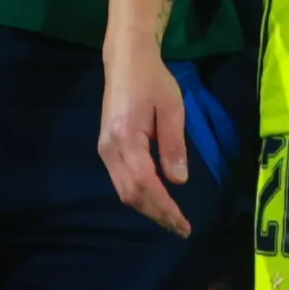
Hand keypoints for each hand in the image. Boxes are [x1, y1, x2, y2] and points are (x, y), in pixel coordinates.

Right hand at [98, 41, 193, 236]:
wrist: (125, 60)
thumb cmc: (152, 80)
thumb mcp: (172, 108)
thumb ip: (174, 145)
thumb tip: (178, 182)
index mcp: (126, 138)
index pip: (145, 184)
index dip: (164, 207)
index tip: (183, 223)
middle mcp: (109, 148)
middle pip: (131, 194)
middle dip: (156, 214)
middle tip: (181, 229)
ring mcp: (105, 149)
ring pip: (123, 191)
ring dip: (147, 209)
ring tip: (171, 220)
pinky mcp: (106, 148)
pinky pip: (121, 181)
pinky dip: (139, 196)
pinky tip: (155, 201)